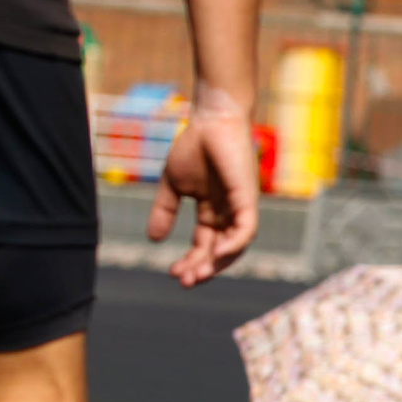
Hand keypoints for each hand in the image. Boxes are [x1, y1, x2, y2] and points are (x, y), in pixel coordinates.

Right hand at [149, 90, 258, 286]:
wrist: (211, 120)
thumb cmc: (194, 147)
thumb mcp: (173, 185)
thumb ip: (165, 211)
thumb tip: (153, 239)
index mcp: (213, 211)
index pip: (206, 244)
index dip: (192, 261)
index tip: (174, 274)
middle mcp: (229, 213)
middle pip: (221, 250)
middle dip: (204, 268)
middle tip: (184, 281)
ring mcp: (241, 206)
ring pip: (236, 245)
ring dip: (218, 263)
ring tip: (198, 275)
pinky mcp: (248, 197)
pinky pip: (247, 228)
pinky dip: (235, 244)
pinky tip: (218, 255)